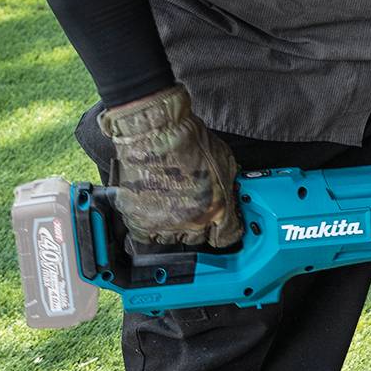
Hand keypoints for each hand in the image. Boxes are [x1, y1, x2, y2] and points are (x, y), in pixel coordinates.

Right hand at [98, 84, 242, 247]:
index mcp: (217, 210)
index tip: (220, 224)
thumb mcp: (225, 162)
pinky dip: (149, 230)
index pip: (227, 236)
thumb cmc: (189, 140)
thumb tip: (230, 196)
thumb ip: (229, 186)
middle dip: (198, 225)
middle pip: (198, 238)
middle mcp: (192, 222)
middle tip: (191, 207)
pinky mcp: (140, 220)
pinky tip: (152, 215)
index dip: (225, 229)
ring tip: (170, 206)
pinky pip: (145, 239)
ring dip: (173, 227)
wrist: (156, 131)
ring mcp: (165, 224)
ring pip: (173, 239)